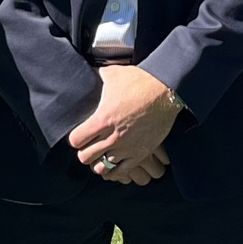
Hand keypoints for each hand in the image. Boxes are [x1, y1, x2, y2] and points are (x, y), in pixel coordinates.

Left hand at [67, 65, 179, 180]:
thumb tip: (85, 71)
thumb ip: (95, 75)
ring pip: (101, 168)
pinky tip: (114, 162)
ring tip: (102, 154)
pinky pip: (121, 172)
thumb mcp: (112, 74)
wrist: (167, 90)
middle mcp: (112, 137)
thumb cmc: (139, 80)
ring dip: (99, 161)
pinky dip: (114, 170)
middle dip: (85, 151)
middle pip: (85, 157)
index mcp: (101, 120)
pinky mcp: (140, 153)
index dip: (75, 137)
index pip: (76, 140)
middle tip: (89, 145)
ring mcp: (126, 148)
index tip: (80, 134)